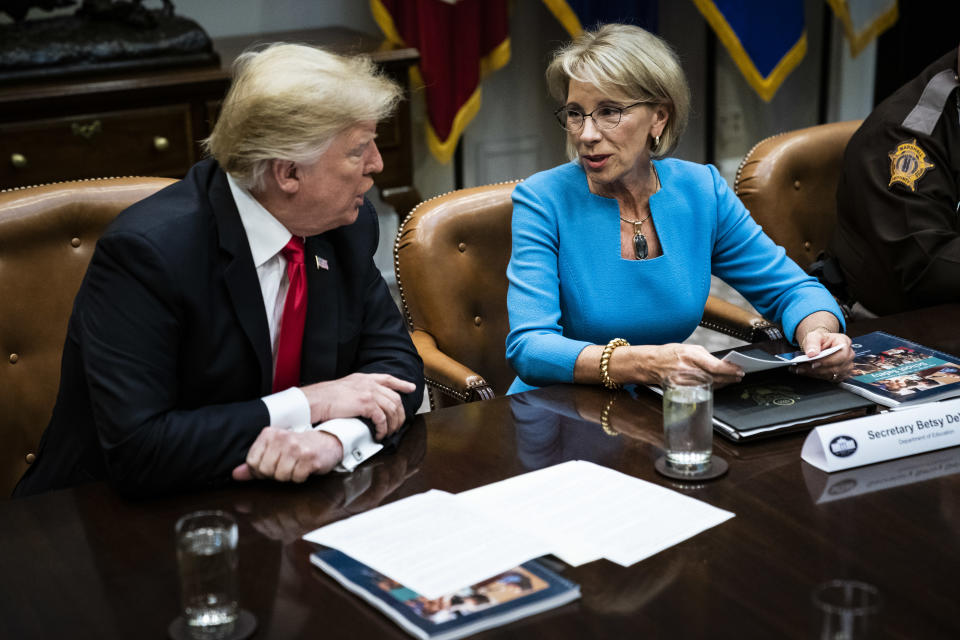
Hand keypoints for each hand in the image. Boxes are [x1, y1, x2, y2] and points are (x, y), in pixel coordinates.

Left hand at [232, 427, 343, 481]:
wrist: (328, 441)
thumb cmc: (299, 447)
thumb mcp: (274, 450)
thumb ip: (254, 463)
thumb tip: (236, 474)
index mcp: (270, 434)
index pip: (252, 462)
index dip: (259, 470)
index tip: (271, 465)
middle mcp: (282, 438)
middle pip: (265, 470)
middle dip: (274, 474)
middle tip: (285, 466)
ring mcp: (297, 448)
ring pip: (280, 476)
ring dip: (289, 476)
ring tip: (296, 466)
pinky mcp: (310, 458)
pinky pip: (296, 478)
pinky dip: (300, 477)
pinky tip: (305, 468)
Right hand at [301, 373, 415, 439]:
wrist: (316, 400)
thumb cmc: (326, 397)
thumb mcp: (346, 387)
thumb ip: (358, 390)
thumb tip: (367, 403)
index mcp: (364, 378)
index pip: (388, 378)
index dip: (402, 384)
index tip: (411, 388)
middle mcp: (369, 383)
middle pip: (395, 398)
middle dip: (400, 415)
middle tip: (398, 426)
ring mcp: (369, 392)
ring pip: (392, 410)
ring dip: (392, 425)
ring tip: (388, 433)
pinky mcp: (366, 404)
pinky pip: (382, 419)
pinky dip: (383, 429)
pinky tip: (379, 435)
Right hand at [628, 343, 744, 385]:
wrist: (649, 363)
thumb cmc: (668, 354)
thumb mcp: (688, 348)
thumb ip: (705, 356)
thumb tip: (721, 363)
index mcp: (690, 355)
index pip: (716, 366)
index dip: (730, 370)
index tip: (739, 370)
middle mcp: (687, 369)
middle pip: (715, 377)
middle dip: (729, 377)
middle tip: (738, 376)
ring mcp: (684, 381)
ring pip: (710, 385)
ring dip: (722, 383)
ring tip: (730, 379)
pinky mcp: (682, 389)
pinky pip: (701, 389)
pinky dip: (711, 386)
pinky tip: (717, 384)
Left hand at [792, 328, 853, 382]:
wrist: (820, 345)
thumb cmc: (820, 340)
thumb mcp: (814, 336)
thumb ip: (812, 343)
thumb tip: (812, 353)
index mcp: (844, 342)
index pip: (841, 355)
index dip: (828, 361)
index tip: (814, 363)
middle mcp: (849, 355)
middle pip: (837, 367)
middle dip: (819, 369)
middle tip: (803, 368)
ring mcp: (847, 366)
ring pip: (834, 374)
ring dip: (816, 374)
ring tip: (802, 370)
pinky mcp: (842, 374)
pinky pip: (831, 378)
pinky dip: (818, 376)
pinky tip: (808, 373)